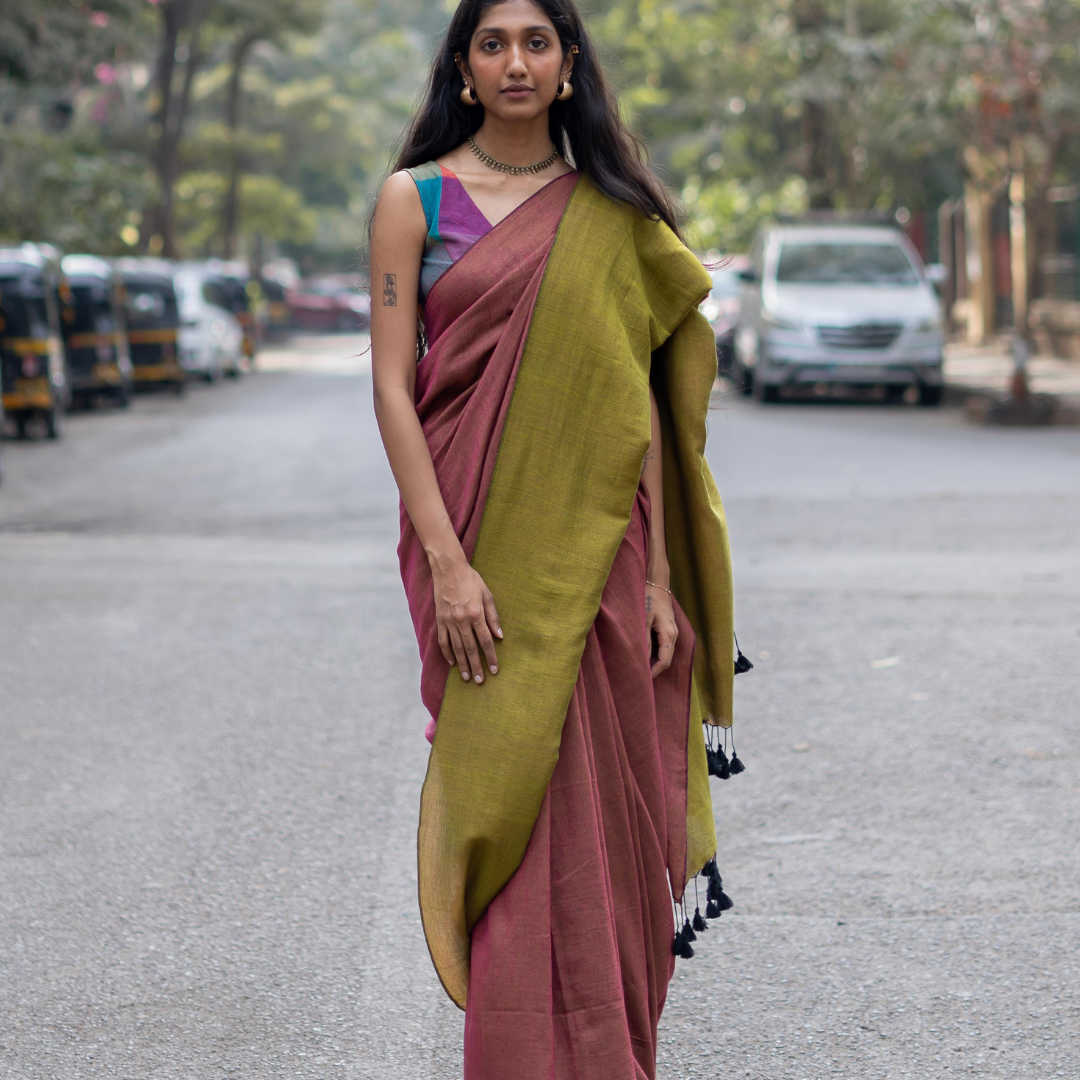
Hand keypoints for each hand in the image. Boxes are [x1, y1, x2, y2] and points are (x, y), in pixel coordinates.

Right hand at [431, 555, 501, 683]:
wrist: (448, 569)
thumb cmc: (471, 580)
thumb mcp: (487, 595)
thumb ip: (493, 616)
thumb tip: (500, 636)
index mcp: (476, 614)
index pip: (485, 641)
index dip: (491, 657)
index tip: (494, 670)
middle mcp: (462, 620)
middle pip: (470, 649)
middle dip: (476, 666)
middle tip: (480, 681)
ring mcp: (449, 621)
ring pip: (456, 648)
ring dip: (462, 664)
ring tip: (466, 677)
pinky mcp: (440, 619)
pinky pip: (443, 640)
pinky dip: (447, 653)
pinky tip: (452, 663)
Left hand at [646, 582, 677, 677]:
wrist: (657, 584)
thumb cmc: (649, 599)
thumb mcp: (644, 619)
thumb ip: (644, 639)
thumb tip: (643, 658)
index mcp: (668, 635)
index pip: (664, 661)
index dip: (654, 672)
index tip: (644, 679)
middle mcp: (674, 635)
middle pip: (667, 660)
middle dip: (656, 670)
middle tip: (642, 677)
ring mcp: (673, 632)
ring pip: (667, 653)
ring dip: (656, 662)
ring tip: (643, 669)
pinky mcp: (669, 629)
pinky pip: (665, 646)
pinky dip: (658, 654)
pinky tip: (647, 656)